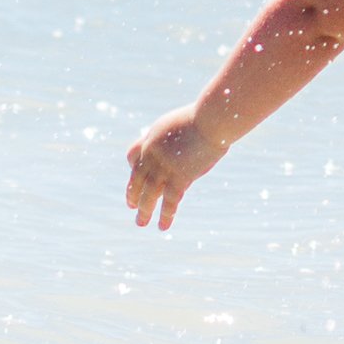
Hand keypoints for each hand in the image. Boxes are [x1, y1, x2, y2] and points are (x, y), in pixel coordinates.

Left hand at [124, 109, 222, 227]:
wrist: (212, 119)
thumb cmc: (206, 116)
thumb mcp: (185, 122)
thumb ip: (178, 136)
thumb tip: (183, 143)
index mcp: (152, 136)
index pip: (132, 154)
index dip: (133, 167)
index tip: (135, 175)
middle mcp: (152, 153)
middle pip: (136, 178)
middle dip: (133, 193)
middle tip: (131, 206)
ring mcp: (164, 166)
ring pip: (149, 193)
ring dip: (144, 210)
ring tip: (140, 223)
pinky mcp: (179, 176)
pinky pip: (169, 201)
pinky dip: (166, 215)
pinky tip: (162, 226)